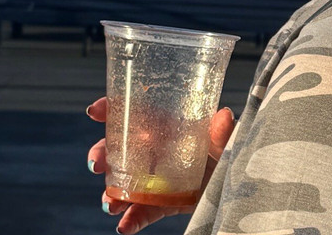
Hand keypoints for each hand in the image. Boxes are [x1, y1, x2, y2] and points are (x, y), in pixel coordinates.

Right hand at [86, 98, 235, 234]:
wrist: (237, 184)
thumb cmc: (227, 151)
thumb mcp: (226, 139)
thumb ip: (222, 130)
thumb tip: (224, 116)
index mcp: (166, 126)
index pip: (134, 112)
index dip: (112, 108)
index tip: (94, 111)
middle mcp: (154, 151)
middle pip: (119, 149)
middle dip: (102, 154)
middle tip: (96, 164)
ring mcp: (154, 179)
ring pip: (123, 183)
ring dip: (110, 193)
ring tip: (109, 204)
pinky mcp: (162, 203)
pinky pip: (143, 211)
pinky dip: (131, 219)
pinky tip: (124, 226)